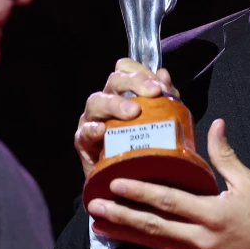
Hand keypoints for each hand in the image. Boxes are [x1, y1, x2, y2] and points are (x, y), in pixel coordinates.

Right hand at [75, 58, 179, 178]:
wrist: (129, 180)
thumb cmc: (144, 145)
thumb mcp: (161, 120)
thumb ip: (166, 97)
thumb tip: (163, 74)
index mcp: (124, 92)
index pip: (126, 68)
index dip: (141, 71)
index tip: (159, 83)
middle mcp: (106, 101)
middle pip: (114, 80)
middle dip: (134, 82)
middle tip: (153, 92)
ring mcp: (91, 120)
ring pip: (96, 101)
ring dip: (115, 104)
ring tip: (133, 112)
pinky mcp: (83, 142)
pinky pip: (84, 133)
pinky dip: (93, 130)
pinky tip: (103, 131)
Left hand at [87, 119, 249, 248]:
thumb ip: (226, 156)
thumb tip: (216, 124)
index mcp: (212, 213)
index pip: (169, 201)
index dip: (140, 192)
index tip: (116, 183)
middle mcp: (200, 237)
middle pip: (153, 226)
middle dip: (121, 216)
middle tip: (95, 206)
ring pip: (155, 242)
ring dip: (126, 232)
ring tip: (99, 224)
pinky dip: (145, 241)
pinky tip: (129, 235)